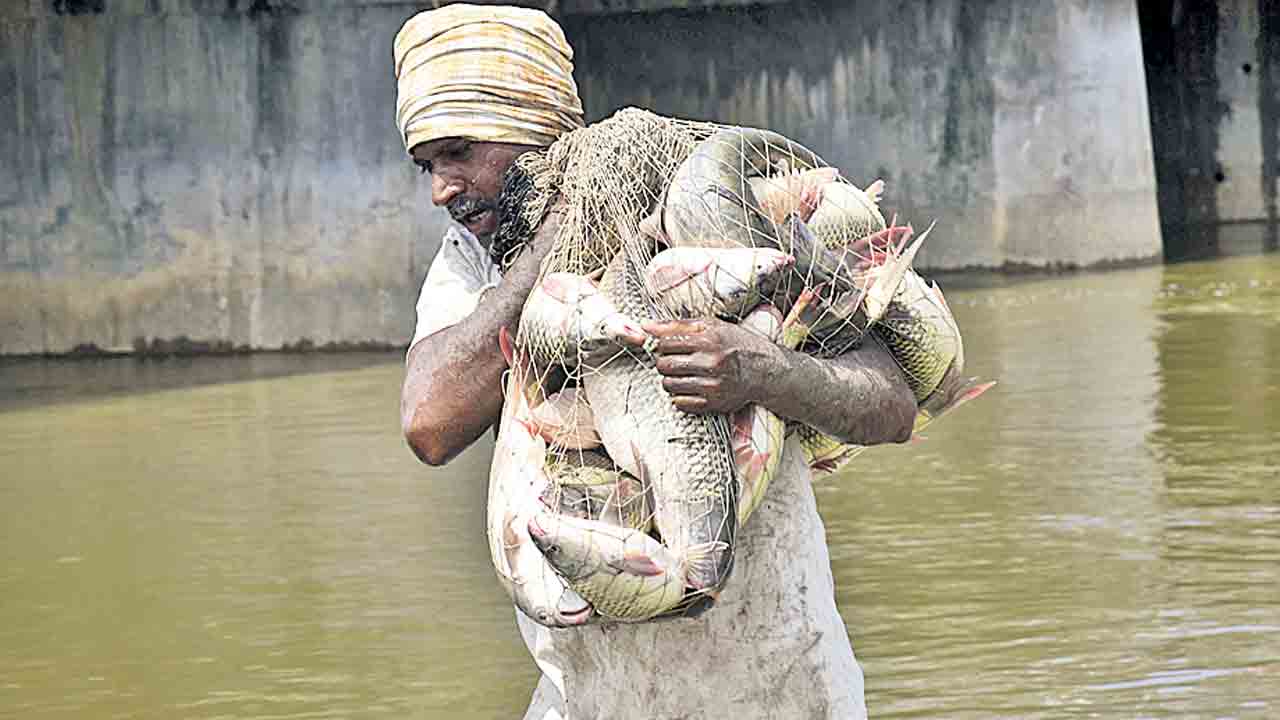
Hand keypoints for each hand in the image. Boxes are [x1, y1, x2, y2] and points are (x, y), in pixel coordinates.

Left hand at [641, 318, 780, 414]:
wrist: (765, 370)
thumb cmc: (736, 344)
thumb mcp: (711, 325)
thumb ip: (677, 325)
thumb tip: (645, 326)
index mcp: (709, 340)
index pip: (665, 343)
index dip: (659, 344)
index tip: (665, 345)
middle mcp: (711, 363)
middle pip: (663, 365)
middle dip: (663, 362)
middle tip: (673, 359)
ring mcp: (712, 385)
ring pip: (668, 385)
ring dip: (670, 379)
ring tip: (683, 373)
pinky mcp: (713, 403)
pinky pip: (680, 402)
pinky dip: (680, 395)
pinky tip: (691, 386)